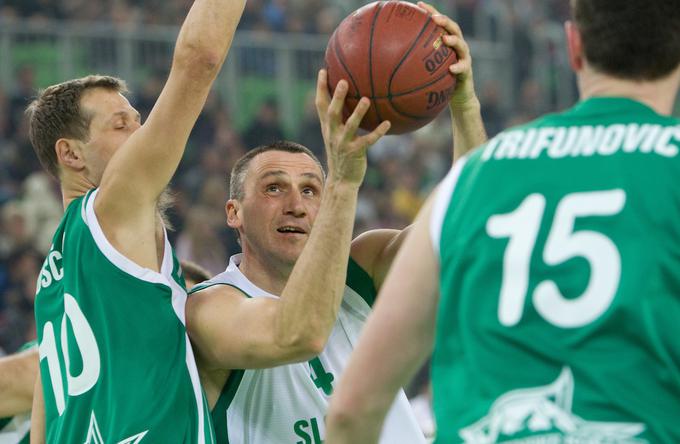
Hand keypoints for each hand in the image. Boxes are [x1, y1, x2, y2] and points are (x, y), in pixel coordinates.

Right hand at [315, 69, 390, 185]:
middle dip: (337, 97)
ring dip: (358, 113)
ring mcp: (343, 144)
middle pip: (332, 112)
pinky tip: (388, 124)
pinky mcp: (355, 153)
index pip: (320, 105)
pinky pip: (368, 141)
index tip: (323, 70)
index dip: (320, 88)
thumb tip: (351, 99)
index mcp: (327, 127)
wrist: (341, 180)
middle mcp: (332, 134)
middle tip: (342, 81)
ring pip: (350, 126)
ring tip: (366, 99)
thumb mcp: (336, 136)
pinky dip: (378, 132)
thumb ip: (339, 119)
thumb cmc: (342, 154)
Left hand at [418, 2, 477, 109]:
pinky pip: (464, 68)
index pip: (439, 24)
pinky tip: (451, 69)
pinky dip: (458, 67)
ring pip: (461, 45)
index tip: (418, 5)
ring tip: (445, 39)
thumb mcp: (423, 71)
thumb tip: (386, 61)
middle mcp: (456, 47)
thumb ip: (411, 63)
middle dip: (445, 21)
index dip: (430, 12)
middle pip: (453, 28)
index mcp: (445, 43)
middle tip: (435, 19)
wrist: (457, 97)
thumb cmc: (438, 83)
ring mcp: (463, 58)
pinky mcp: (467, 71)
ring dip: (454, 40)